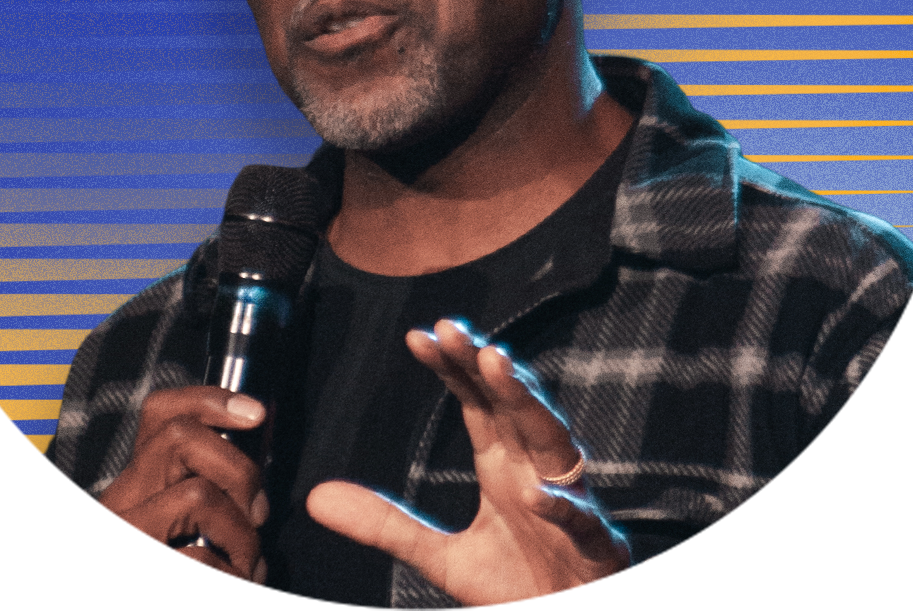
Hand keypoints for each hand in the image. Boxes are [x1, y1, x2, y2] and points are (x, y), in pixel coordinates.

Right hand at [89, 386, 268, 610]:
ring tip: (251, 569)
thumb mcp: (194, 527)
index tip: (256, 413)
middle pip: (180, 436)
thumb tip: (261, 473)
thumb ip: (215, 490)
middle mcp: (119, 500)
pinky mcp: (128, 581)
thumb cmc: (183, 586)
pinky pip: (196, 560)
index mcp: (138, 480)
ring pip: (197, 494)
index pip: (160, 411)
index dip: (210, 399)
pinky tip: (236, 599)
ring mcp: (118, 539)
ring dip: (242, 535)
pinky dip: (231, 581)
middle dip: (239, 469)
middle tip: (260, 514)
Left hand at [307, 320, 647, 610]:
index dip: (452, 368)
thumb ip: (386, 524)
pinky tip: (539, 492)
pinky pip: (580, 521)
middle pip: (510, 405)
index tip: (418, 336)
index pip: (476, 403)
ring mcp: (568, 503)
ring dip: (525, 402)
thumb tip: (315, 497)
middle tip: (453, 328)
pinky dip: (563, 505)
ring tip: (497, 365)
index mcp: (503, 466)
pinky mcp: (597, 549)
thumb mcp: (442, 559)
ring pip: (551, 440)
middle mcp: (536, 471)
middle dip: (484, 364)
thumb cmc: (521, 588)